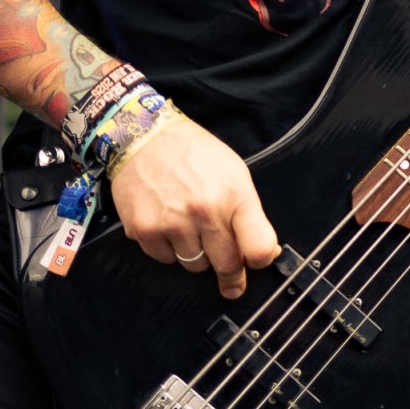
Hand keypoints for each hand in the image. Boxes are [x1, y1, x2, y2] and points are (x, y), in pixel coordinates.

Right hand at [109, 115, 280, 298]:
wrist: (144, 136)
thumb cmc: (194, 154)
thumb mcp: (234, 173)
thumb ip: (249, 214)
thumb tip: (265, 252)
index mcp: (234, 195)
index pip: (258, 247)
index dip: (260, 261)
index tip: (255, 263)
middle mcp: (204, 211)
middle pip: (227, 265)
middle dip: (231, 272)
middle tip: (229, 273)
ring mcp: (173, 223)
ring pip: (195, 266)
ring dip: (196, 255)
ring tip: (190, 226)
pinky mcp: (144, 231)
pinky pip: (165, 259)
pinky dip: (169, 249)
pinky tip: (167, 223)